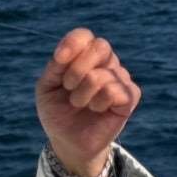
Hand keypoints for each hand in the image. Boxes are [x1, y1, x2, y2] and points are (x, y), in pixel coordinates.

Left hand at [34, 28, 140, 176]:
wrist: (67, 140)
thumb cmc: (57, 111)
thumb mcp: (46, 88)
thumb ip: (55, 67)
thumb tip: (65, 52)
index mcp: (83, 55)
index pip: (84, 36)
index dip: (72, 44)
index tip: (58, 60)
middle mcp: (105, 62)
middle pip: (100, 47)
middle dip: (77, 70)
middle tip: (68, 87)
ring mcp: (120, 78)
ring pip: (102, 75)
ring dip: (82, 95)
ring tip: (79, 104)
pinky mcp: (130, 97)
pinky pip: (116, 91)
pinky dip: (99, 103)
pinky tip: (97, 110)